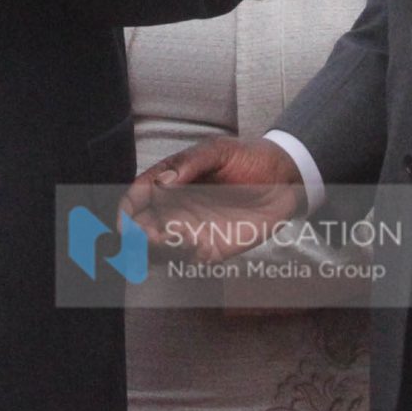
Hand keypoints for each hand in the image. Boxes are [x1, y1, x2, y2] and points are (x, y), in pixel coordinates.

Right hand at [120, 135, 306, 247]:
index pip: (137, 198)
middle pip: (141, 229)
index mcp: (169, 182)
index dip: (126, 210)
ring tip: (169, 239)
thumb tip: (162, 181)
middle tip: (146, 235)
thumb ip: (189, 163)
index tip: (125, 219)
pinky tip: (198, 244)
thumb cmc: (249, 159)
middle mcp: (175, 209)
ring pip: (160, 249)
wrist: (286, 178)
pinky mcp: (212, 248)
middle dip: (136, 237)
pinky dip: (187, 257)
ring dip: (158, 250)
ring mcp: (192, 230)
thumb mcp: (218, 150)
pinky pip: (190, 260)